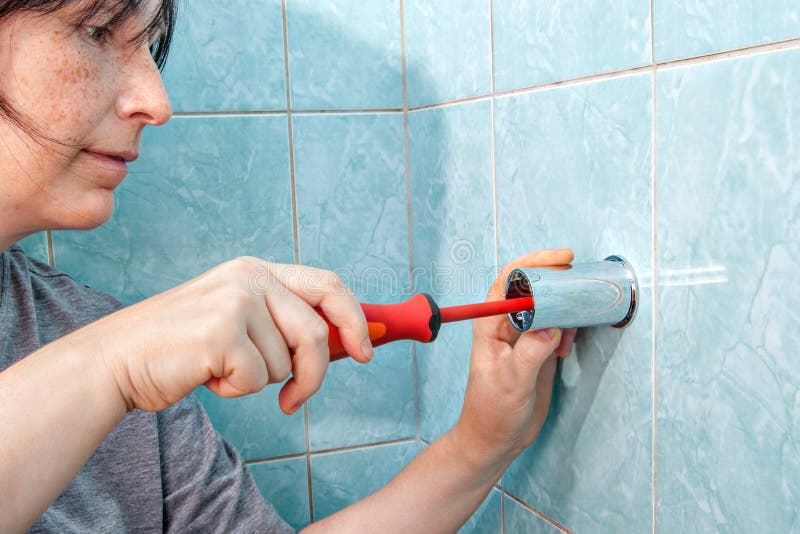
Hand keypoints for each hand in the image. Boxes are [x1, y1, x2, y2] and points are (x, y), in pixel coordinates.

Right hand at [60, 257, 372, 413]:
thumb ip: (282, 321)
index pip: (328, 284)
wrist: (117, 359)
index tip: (365, 351)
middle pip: (317, 331)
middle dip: (315, 372)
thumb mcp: (237, 319)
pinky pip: (257, 379)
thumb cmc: (182, 346)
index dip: (354, 319)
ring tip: (219, 369)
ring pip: (285, 362)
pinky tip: (205, 376)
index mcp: (257, 270)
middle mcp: (251, 278)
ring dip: (259, 381)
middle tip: (296, 397)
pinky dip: (234, 390)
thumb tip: (344, 341)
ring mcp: (236, 301)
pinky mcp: (222, 331)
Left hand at [454, 249, 576, 463]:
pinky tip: (568, 347)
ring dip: (565, 308)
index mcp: (491, 324)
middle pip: (531, 287)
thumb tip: (552, 326)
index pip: (510, 280)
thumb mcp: (512, 383)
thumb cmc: (492, 412)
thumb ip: (531, 352)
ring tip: (575, 323)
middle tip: (580, 282)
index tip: (562, 259)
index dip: (535, 263)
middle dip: (556, 280)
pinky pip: (556, 327)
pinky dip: (568, 329)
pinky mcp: (537, 350)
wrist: (495, 440)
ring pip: (547, 306)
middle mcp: (506, 325)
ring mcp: (523, 337)